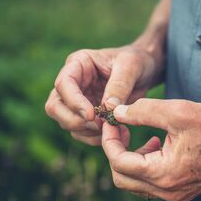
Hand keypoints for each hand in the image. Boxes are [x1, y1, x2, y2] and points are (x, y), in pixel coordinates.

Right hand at [45, 40, 163, 145]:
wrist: (145, 70)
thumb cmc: (136, 61)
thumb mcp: (132, 66)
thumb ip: (119, 85)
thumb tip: (107, 108)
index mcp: (78, 64)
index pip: (63, 84)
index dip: (73, 102)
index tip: (91, 115)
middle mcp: (73, 83)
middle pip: (55, 107)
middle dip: (74, 121)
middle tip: (100, 126)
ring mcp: (77, 101)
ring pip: (67, 123)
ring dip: (88, 132)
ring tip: (116, 129)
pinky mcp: (87, 116)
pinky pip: (82, 133)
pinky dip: (97, 138)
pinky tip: (119, 134)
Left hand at [101, 99, 200, 200]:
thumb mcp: (178, 112)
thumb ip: (143, 111)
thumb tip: (117, 112)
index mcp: (163, 174)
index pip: (119, 162)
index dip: (109, 140)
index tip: (113, 121)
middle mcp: (167, 191)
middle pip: (122, 178)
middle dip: (117, 151)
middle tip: (123, 129)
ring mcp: (175, 195)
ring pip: (136, 182)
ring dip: (132, 158)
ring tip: (146, 136)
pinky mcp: (182, 191)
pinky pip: (153, 183)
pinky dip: (147, 165)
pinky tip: (159, 145)